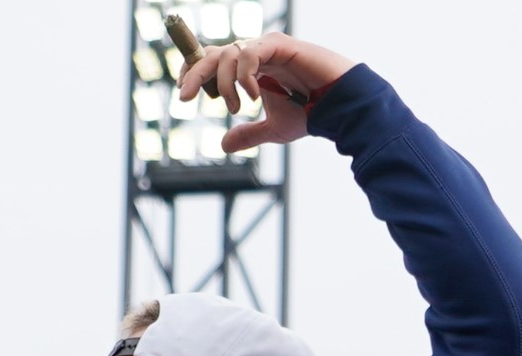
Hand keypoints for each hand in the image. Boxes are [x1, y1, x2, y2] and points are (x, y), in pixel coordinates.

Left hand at [176, 33, 356, 152]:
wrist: (338, 108)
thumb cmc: (311, 113)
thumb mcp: (273, 129)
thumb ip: (249, 134)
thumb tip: (223, 144)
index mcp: (250, 68)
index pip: (213, 60)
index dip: (194, 71)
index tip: (183, 93)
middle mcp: (256, 53)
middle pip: (213, 53)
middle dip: (194, 73)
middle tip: (183, 97)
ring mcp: (267, 46)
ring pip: (228, 53)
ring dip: (225, 83)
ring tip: (236, 108)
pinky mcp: (280, 45)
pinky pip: (250, 52)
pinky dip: (244, 75)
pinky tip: (252, 96)